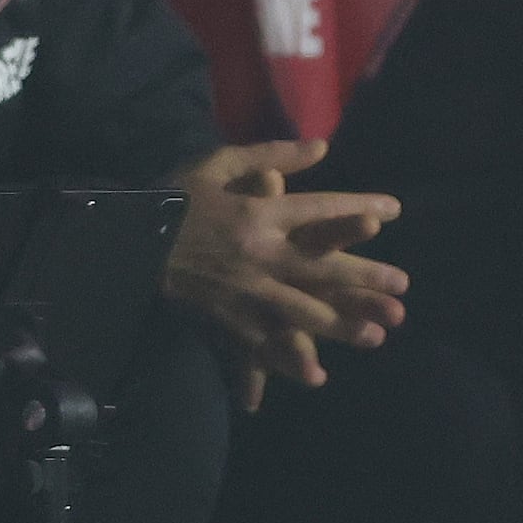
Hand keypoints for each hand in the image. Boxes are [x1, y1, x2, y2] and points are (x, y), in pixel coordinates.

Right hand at [164, 140, 407, 404]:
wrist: (120, 241)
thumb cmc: (171, 199)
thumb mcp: (216, 165)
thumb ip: (270, 154)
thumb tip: (321, 147)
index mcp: (257, 213)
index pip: (320, 208)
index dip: (360, 208)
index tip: (395, 210)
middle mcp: (258, 253)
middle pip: (321, 266)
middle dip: (365, 279)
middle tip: (402, 288)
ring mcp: (242, 289)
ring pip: (300, 310)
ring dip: (340, 324)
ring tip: (377, 335)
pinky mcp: (224, 314)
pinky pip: (261, 341)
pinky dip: (287, 360)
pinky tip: (316, 376)